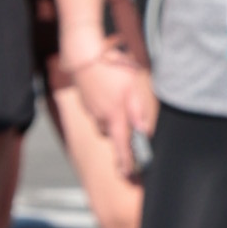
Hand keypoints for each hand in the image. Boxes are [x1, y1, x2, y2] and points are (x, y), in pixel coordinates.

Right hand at [69, 27, 157, 151]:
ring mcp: (90, 109)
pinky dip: (103, 109)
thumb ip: (137, 109)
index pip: (122, 145)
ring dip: (112, 121)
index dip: (125, 160)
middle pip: (112, 135)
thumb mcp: (132, 86)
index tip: (128, 173)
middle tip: (130, 127)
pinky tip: (108, 93)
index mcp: (114, 115)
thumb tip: (142, 129)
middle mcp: (100, 116)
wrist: (84, 54)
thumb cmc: (110, 67)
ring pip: (103, 123)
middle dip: (120, 134)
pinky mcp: (85, 101)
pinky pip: (96, 112)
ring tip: (119, 103)